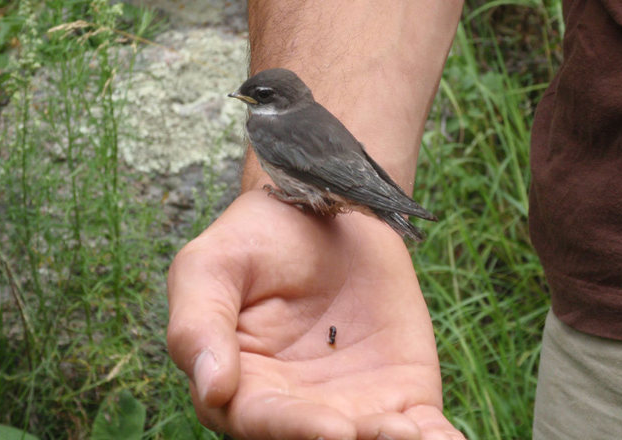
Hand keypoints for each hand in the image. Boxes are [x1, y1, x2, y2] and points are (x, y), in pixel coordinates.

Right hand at [167, 189, 464, 439]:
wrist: (321, 205)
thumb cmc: (253, 238)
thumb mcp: (210, 267)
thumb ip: (199, 325)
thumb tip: (213, 390)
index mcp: (243, 388)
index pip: (262, 422)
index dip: (294, 429)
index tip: (333, 430)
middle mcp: (298, 408)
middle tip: (386, 435)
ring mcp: (353, 404)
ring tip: (416, 437)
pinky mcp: (401, 391)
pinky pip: (422, 428)